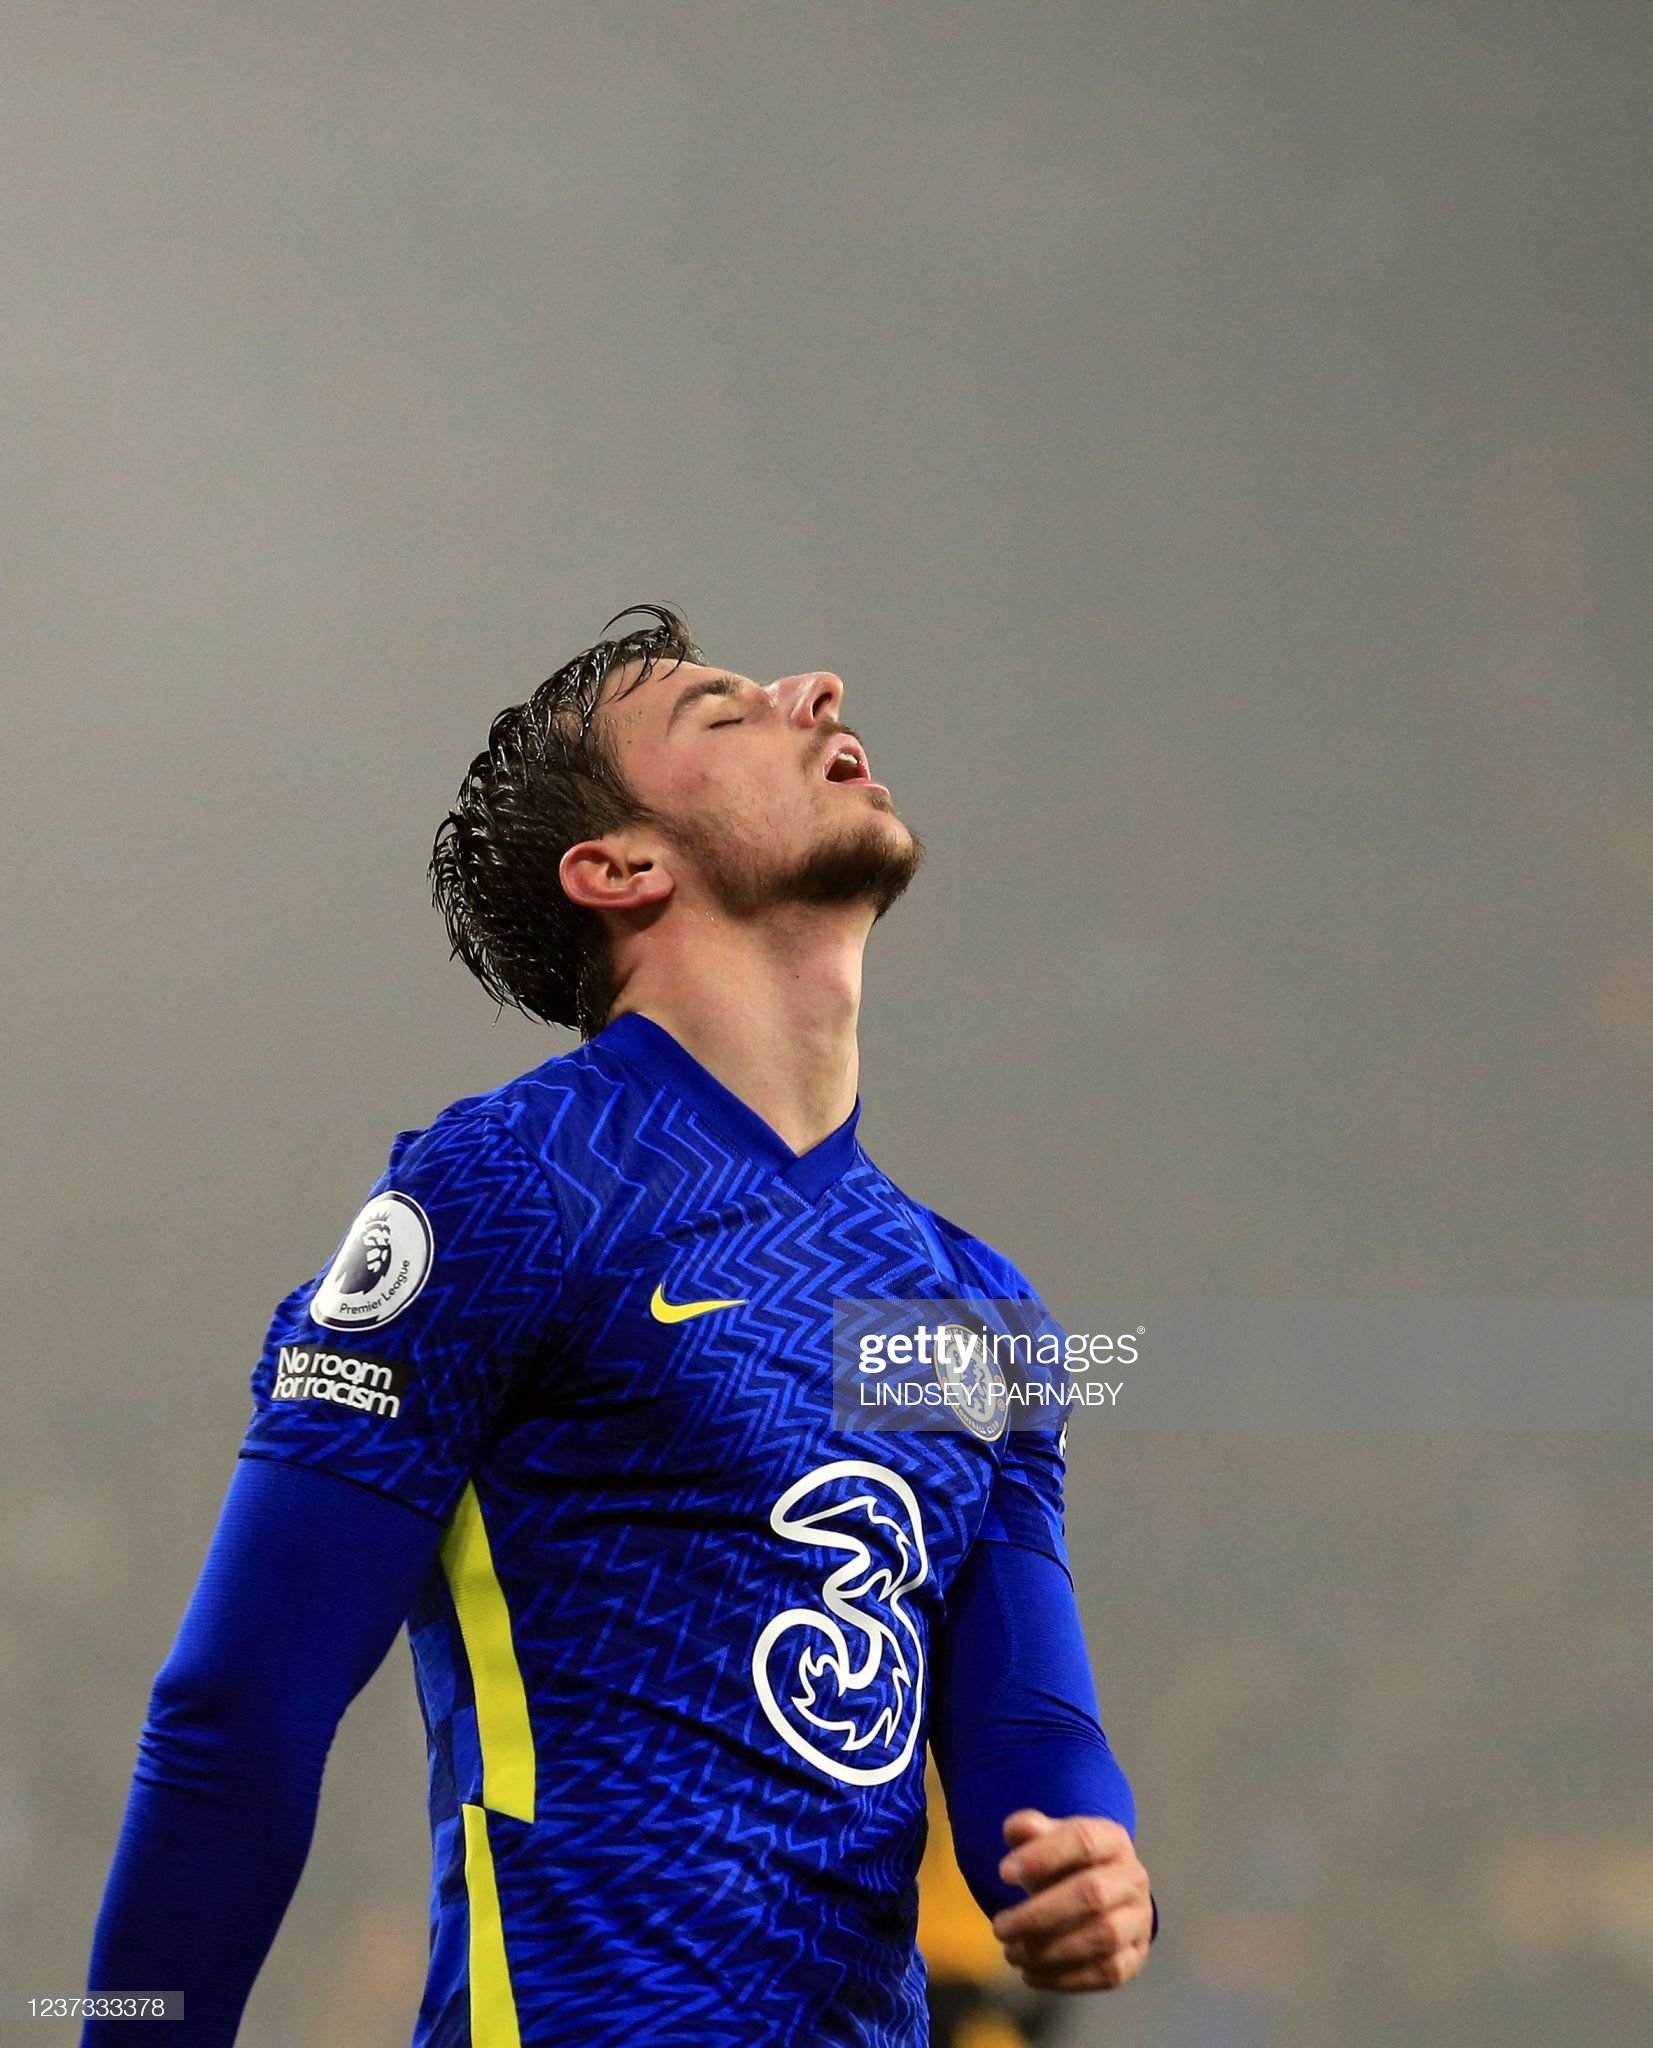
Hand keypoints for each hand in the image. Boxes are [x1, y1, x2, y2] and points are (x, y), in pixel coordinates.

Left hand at [989, 1809, 1153, 1991]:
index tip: (1003, 1874)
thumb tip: (1014, 1830)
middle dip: (1039, 1915)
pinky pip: (1106, 1973)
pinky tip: (1030, 1973)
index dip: (1041, 1857)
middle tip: (1000, 1928)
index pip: (1082, 1841)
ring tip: (1011, 1952)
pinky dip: (1064, 1978)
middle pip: (1092, 1895)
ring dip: (1050, 1950)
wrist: (1104, 1894)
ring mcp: (1139, 1920)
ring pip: (1101, 1938)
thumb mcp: (1049, 1839)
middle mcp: (1133, 1878)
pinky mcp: (1134, 1957)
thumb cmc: (1067, 1865)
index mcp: (1112, 1839)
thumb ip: (1030, 1829)